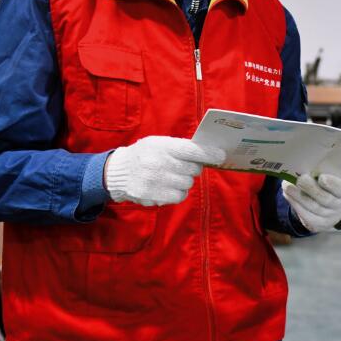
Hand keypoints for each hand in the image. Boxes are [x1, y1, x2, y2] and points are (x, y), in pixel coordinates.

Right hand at [104, 136, 224, 205]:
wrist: (119, 172)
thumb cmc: (146, 155)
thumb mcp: (159, 143)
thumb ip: (181, 147)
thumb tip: (209, 152)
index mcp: (162, 146)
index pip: (192, 150)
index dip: (209, 153)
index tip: (221, 156)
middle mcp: (159, 163)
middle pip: (193, 169)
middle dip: (193, 168)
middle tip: (183, 166)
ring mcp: (155, 181)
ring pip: (187, 184)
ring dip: (184, 181)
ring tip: (171, 176)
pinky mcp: (152, 196)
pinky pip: (179, 197)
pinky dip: (178, 193)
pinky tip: (167, 186)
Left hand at [282, 173, 340, 231]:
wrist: (327, 208)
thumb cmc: (327, 186)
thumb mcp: (331, 178)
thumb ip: (323, 172)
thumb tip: (307, 164)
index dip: (333, 184)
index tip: (322, 177)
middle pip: (326, 199)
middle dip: (311, 189)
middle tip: (300, 179)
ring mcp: (330, 218)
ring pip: (314, 208)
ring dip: (299, 197)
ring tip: (287, 187)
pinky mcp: (318, 225)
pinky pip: (306, 216)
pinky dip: (296, 205)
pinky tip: (288, 195)